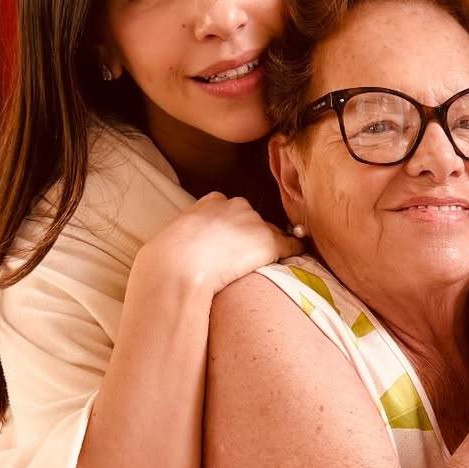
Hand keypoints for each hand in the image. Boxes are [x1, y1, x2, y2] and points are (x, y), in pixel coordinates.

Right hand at [135, 193, 302, 301]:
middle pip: (253, 220)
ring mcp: (254, 223)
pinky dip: (296, 251)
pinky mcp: (269, 242)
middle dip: (252, 235)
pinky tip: (300, 257)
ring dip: (269, 247)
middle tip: (244, 258)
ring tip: (265, 265)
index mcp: (211, 201)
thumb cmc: (168, 258)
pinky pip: (291, 245)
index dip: (233, 227)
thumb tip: (177, 251)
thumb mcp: (173, 237)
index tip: (230, 242)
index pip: (231, 208)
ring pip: (271, 233)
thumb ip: (186, 236)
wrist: (180, 266)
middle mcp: (236, 206)